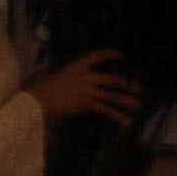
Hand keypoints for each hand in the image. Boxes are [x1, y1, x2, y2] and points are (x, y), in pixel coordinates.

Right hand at [25, 48, 141, 124]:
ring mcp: (88, 90)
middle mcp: (86, 77)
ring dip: (126, 100)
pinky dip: (117, 116)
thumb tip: (44, 75)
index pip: (98, 56)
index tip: (121, 55)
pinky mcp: (87, 104)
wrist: (38, 99)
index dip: (111, 54)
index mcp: (78, 66)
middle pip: (112, 79)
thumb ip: (54, 75)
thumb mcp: (50, 76)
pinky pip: (106, 110)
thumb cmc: (40, 88)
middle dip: (126, 84)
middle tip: (138, 88)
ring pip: (112, 95)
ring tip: (137, 105)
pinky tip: (126, 121)